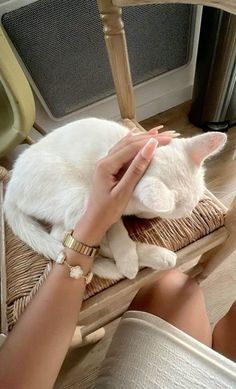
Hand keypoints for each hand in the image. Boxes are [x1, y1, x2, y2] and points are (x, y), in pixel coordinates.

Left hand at [74, 127, 177, 244]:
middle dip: (148, 137)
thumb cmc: (108, 210)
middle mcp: (104, 160)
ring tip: (157, 132)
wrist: (94, 221)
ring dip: (141, 138)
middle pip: (129, 143)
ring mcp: (105, 164)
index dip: (151, 141)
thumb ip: (136, 168)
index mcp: (106, 165)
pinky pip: (121, 151)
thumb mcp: (124, 191)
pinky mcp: (107, 168)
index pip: (132, 147)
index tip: (168, 139)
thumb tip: (149, 147)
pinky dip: (132, 144)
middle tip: (168, 135)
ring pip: (125, 145)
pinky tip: (135, 137)